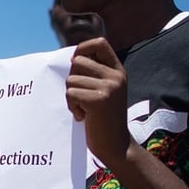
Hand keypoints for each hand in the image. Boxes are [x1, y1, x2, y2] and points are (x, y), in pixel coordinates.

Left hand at [66, 37, 131, 165]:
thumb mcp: (104, 90)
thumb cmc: (103, 117)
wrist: (115, 145)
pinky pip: (70, 93)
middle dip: (72, 77)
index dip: (83, 47)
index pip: (100, 43)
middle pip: (77, 61)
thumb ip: (93, 73)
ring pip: (71, 79)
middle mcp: (116, 76)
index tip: (75, 61)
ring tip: (84, 108)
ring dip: (71, 96)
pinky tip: (84, 116)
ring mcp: (109, 87)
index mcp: (118, 71)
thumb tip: (71, 55)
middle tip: (81, 95)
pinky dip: (72, 106)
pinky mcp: (99, 100)